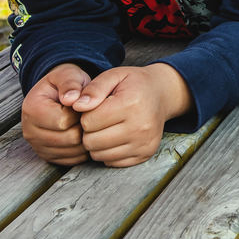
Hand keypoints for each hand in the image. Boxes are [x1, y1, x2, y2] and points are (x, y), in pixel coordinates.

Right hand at [21, 63, 90, 164]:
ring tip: (85, 122)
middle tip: (87, 114)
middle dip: (84, 126)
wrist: (60, 94)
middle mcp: (29, 131)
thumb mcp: (68, 75)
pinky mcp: (48, 156)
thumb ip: (70, 83)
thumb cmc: (66, 84)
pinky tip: (84, 133)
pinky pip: (73, 159)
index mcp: (31, 109)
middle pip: (69, 139)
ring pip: (73, 151)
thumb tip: (71, 99)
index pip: (63, 121)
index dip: (80, 112)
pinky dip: (83, 149)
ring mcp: (37, 146)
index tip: (83, 103)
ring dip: (86, 138)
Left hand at [75, 63, 191, 166]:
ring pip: (99, 155)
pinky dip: (109, 152)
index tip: (97, 107)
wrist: (162, 94)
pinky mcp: (145, 153)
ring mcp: (144, 142)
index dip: (86, 114)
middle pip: (91, 142)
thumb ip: (94, 88)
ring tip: (107, 128)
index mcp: (131, 104)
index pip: (88, 122)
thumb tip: (77, 105)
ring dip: (97, 143)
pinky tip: (116, 137)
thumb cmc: (134, 84)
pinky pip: (112, 162)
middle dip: (90, 131)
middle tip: (101, 119)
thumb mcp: (114, 76)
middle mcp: (141, 126)